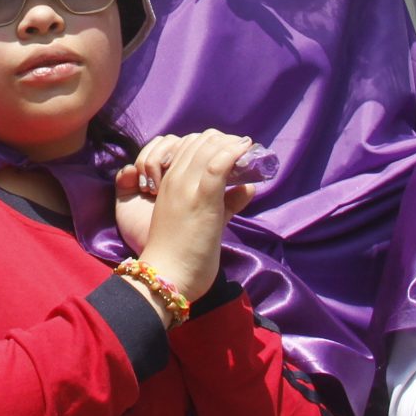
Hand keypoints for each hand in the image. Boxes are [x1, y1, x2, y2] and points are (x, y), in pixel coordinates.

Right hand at [114, 130, 253, 307]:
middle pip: (199, 141)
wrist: (166, 275)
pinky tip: (244, 149)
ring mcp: (187, 188)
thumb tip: (249, 187)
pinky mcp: (201, 200)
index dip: (213, 142)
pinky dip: (232, 153)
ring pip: (207, 148)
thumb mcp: (205, 220)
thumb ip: (226, 202)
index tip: (233, 148)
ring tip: (247, 148)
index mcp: (170, 183)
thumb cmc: (181, 253)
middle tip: (243, 148)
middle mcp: (176, 180)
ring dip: (230, 144)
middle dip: (224, 140)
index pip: (188, 145)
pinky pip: (216, 165)